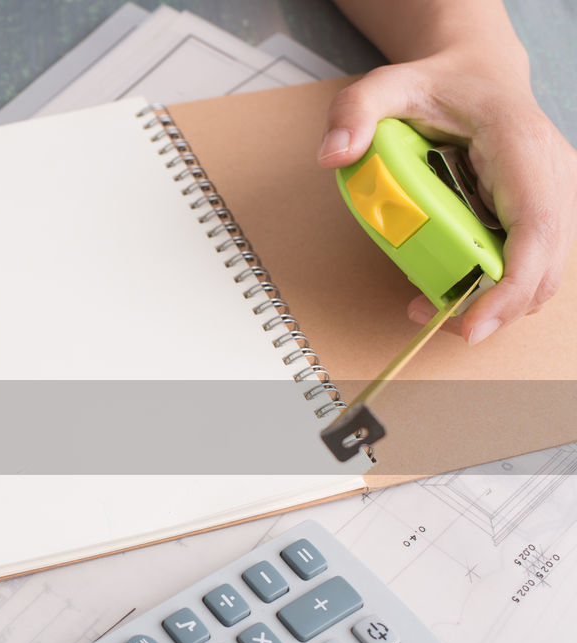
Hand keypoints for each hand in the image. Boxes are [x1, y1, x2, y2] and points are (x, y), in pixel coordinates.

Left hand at [316, 47, 576, 343]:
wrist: (476, 75)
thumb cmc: (439, 84)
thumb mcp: (387, 84)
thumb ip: (355, 111)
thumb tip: (332, 154)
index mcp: (521, 145)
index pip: (536, 228)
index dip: (512, 285)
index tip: (473, 323)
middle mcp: (551, 174)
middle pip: (542, 265)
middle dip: (491, 306)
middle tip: (428, 315)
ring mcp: (553, 197)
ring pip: (539, 273)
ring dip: (490, 301)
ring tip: (429, 300)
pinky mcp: (541, 214)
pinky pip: (526, 265)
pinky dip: (492, 285)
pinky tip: (448, 281)